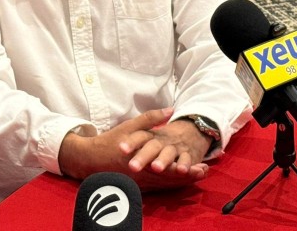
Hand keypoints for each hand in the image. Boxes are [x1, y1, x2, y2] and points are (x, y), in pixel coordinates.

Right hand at [58, 108, 211, 191]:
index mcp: (143, 161)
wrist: (92, 159)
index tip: (201, 165)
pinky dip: (173, 183)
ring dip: (184, 180)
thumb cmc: (111, 141)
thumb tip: (170, 110)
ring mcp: (142, 182)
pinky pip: (160, 186)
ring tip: (200, 175)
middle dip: (189, 175)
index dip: (186, 168)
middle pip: (171, 178)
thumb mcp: (130, 126)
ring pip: (167, 184)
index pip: (169, 168)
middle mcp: (144, 175)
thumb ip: (150, 119)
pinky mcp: (139, 185)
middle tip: (205, 171)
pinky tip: (183, 179)